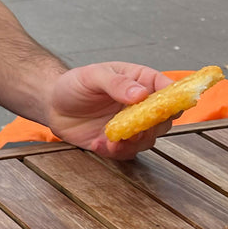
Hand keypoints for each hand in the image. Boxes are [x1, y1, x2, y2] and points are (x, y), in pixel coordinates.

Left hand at [45, 63, 172, 159]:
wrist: (52, 104)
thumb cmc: (74, 84)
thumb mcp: (92, 76)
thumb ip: (115, 83)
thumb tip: (140, 94)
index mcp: (140, 81)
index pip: (168, 89)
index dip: (174, 98)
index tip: (169, 106)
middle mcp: (140, 105)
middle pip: (164, 119)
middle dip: (154, 125)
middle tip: (138, 126)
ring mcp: (131, 125)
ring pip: (149, 138)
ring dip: (135, 141)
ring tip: (114, 138)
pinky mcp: (118, 143)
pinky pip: (128, 152)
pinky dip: (117, 151)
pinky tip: (101, 144)